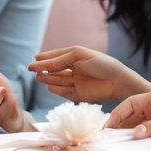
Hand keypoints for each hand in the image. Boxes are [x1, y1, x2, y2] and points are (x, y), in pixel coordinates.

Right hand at [27, 46, 150, 102]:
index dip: (43, 60)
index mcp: (74, 57)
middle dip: (43, 70)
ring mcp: (74, 83)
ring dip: (47, 79)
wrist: (118, 81)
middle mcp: (72, 70)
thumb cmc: (101, 63)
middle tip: (34, 71)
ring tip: (40, 77)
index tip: (32, 62)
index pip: (54, 57)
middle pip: (53, 70)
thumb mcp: (77, 55)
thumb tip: (38, 61)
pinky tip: (50, 86)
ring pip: (55, 81)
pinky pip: (62, 92)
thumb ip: (58, 59)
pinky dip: (55, 89)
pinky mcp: (77, 95)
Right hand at [107, 91, 150, 150]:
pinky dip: (132, 140)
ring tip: (111, 145)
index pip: (128, 104)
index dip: (117, 114)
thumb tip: (135, 133)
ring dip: (122, 134)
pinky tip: (126, 147)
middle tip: (104, 138)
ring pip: (131, 126)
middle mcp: (149, 109)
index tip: (108, 127)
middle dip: (115, 125)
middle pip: (126, 115)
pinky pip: (139, 135)